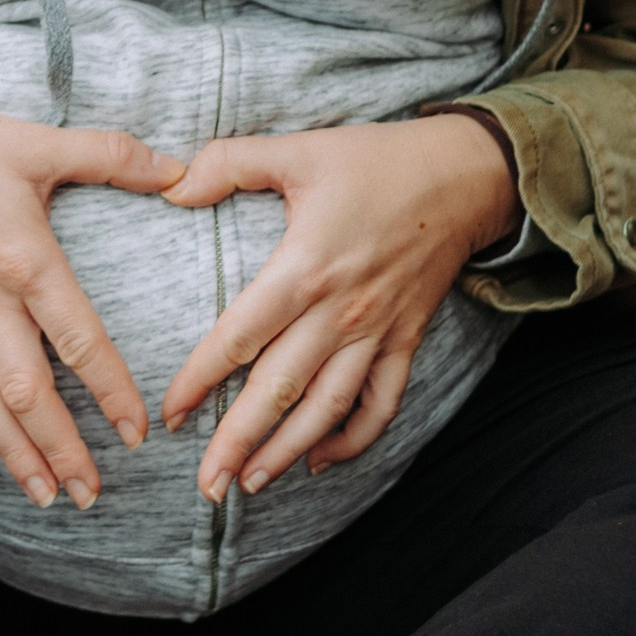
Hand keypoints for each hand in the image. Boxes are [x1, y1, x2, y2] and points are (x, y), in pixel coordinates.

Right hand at [0, 96, 183, 510]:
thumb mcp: (36, 142)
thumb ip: (110, 155)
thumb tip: (178, 168)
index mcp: (26, 262)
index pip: (78, 339)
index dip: (110, 390)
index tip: (136, 433)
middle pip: (28, 391)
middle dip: (62, 447)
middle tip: (91, 493)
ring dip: (16, 454)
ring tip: (45, 497)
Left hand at [157, 117, 518, 503]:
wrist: (464, 175)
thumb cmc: (376, 160)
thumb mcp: (299, 149)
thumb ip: (230, 163)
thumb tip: (170, 185)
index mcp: (304, 268)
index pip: (239, 336)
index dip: (201, 380)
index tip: (171, 415)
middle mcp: (340, 311)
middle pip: (279, 390)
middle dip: (239, 443)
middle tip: (205, 486)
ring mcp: (376, 331)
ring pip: (328, 409)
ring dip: (289, 452)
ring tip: (251, 484)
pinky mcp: (405, 339)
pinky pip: (382, 403)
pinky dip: (355, 438)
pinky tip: (322, 460)